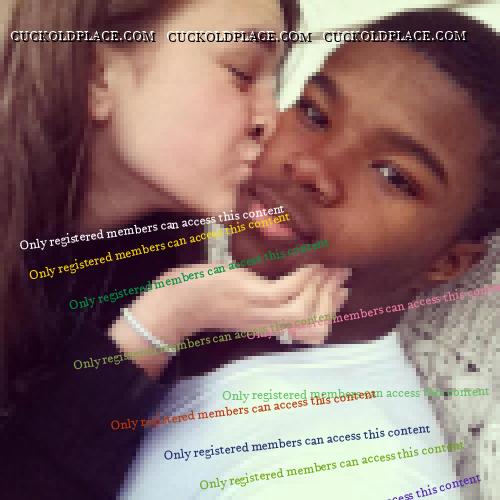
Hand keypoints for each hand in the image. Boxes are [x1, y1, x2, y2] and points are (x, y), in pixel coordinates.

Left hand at [109, 263, 348, 376]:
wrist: (177, 302)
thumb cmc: (210, 298)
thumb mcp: (244, 304)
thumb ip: (269, 299)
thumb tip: (295, 283)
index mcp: (268, 327)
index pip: (311, 331)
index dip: (332, 312)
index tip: (343, 290)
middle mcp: (267, 324)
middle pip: (314, 321)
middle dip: (333, 297)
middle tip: (342, 272)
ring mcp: (258, 311)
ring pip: (305, 307)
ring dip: (323, 285)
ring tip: (329, 265)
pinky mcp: (248, 295)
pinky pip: (287, 290)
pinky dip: (305, 276)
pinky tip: (310, 262)